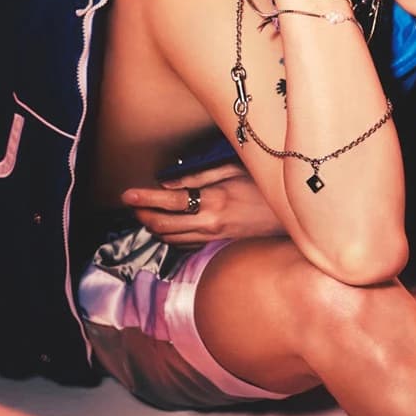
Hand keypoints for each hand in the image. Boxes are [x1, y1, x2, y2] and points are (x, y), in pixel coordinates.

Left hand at [121, 162, 287, 244]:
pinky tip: (167, 227)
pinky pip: (185, 245)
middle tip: (134, 205)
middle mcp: (209, 223)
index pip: (169, 201)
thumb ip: (198, 177)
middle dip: (143, 215)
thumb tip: (168, 184)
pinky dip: (170, 237)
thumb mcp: (233, 170)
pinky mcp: (217, 244)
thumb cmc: (262, 187)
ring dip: (154, 227)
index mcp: (213, 200)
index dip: (144, 198)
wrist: (288, 216)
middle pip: (163, 224)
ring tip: (146, 214)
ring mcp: (213, 237)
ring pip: (171, 238)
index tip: (127, 195)